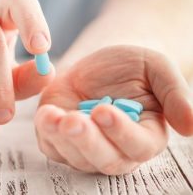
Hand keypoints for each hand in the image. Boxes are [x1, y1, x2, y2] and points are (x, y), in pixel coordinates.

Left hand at [35, 45, 192, 174]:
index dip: (121, 132)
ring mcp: (86, 145)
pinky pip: (53, 145)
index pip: (138, 145)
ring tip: (52, 117)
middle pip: (105, 159)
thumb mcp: (156, 68)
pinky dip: (47, 133)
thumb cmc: (129, 65)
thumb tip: (191, 126)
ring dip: (63, 140)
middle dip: (88, 142)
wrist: (99, 64)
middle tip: (73, 122)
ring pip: (76, 157)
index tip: (104, 111)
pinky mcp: (62, 137)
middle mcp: (115, 146)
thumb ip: (174, 93)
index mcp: (144, 133)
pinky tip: (45, 115)